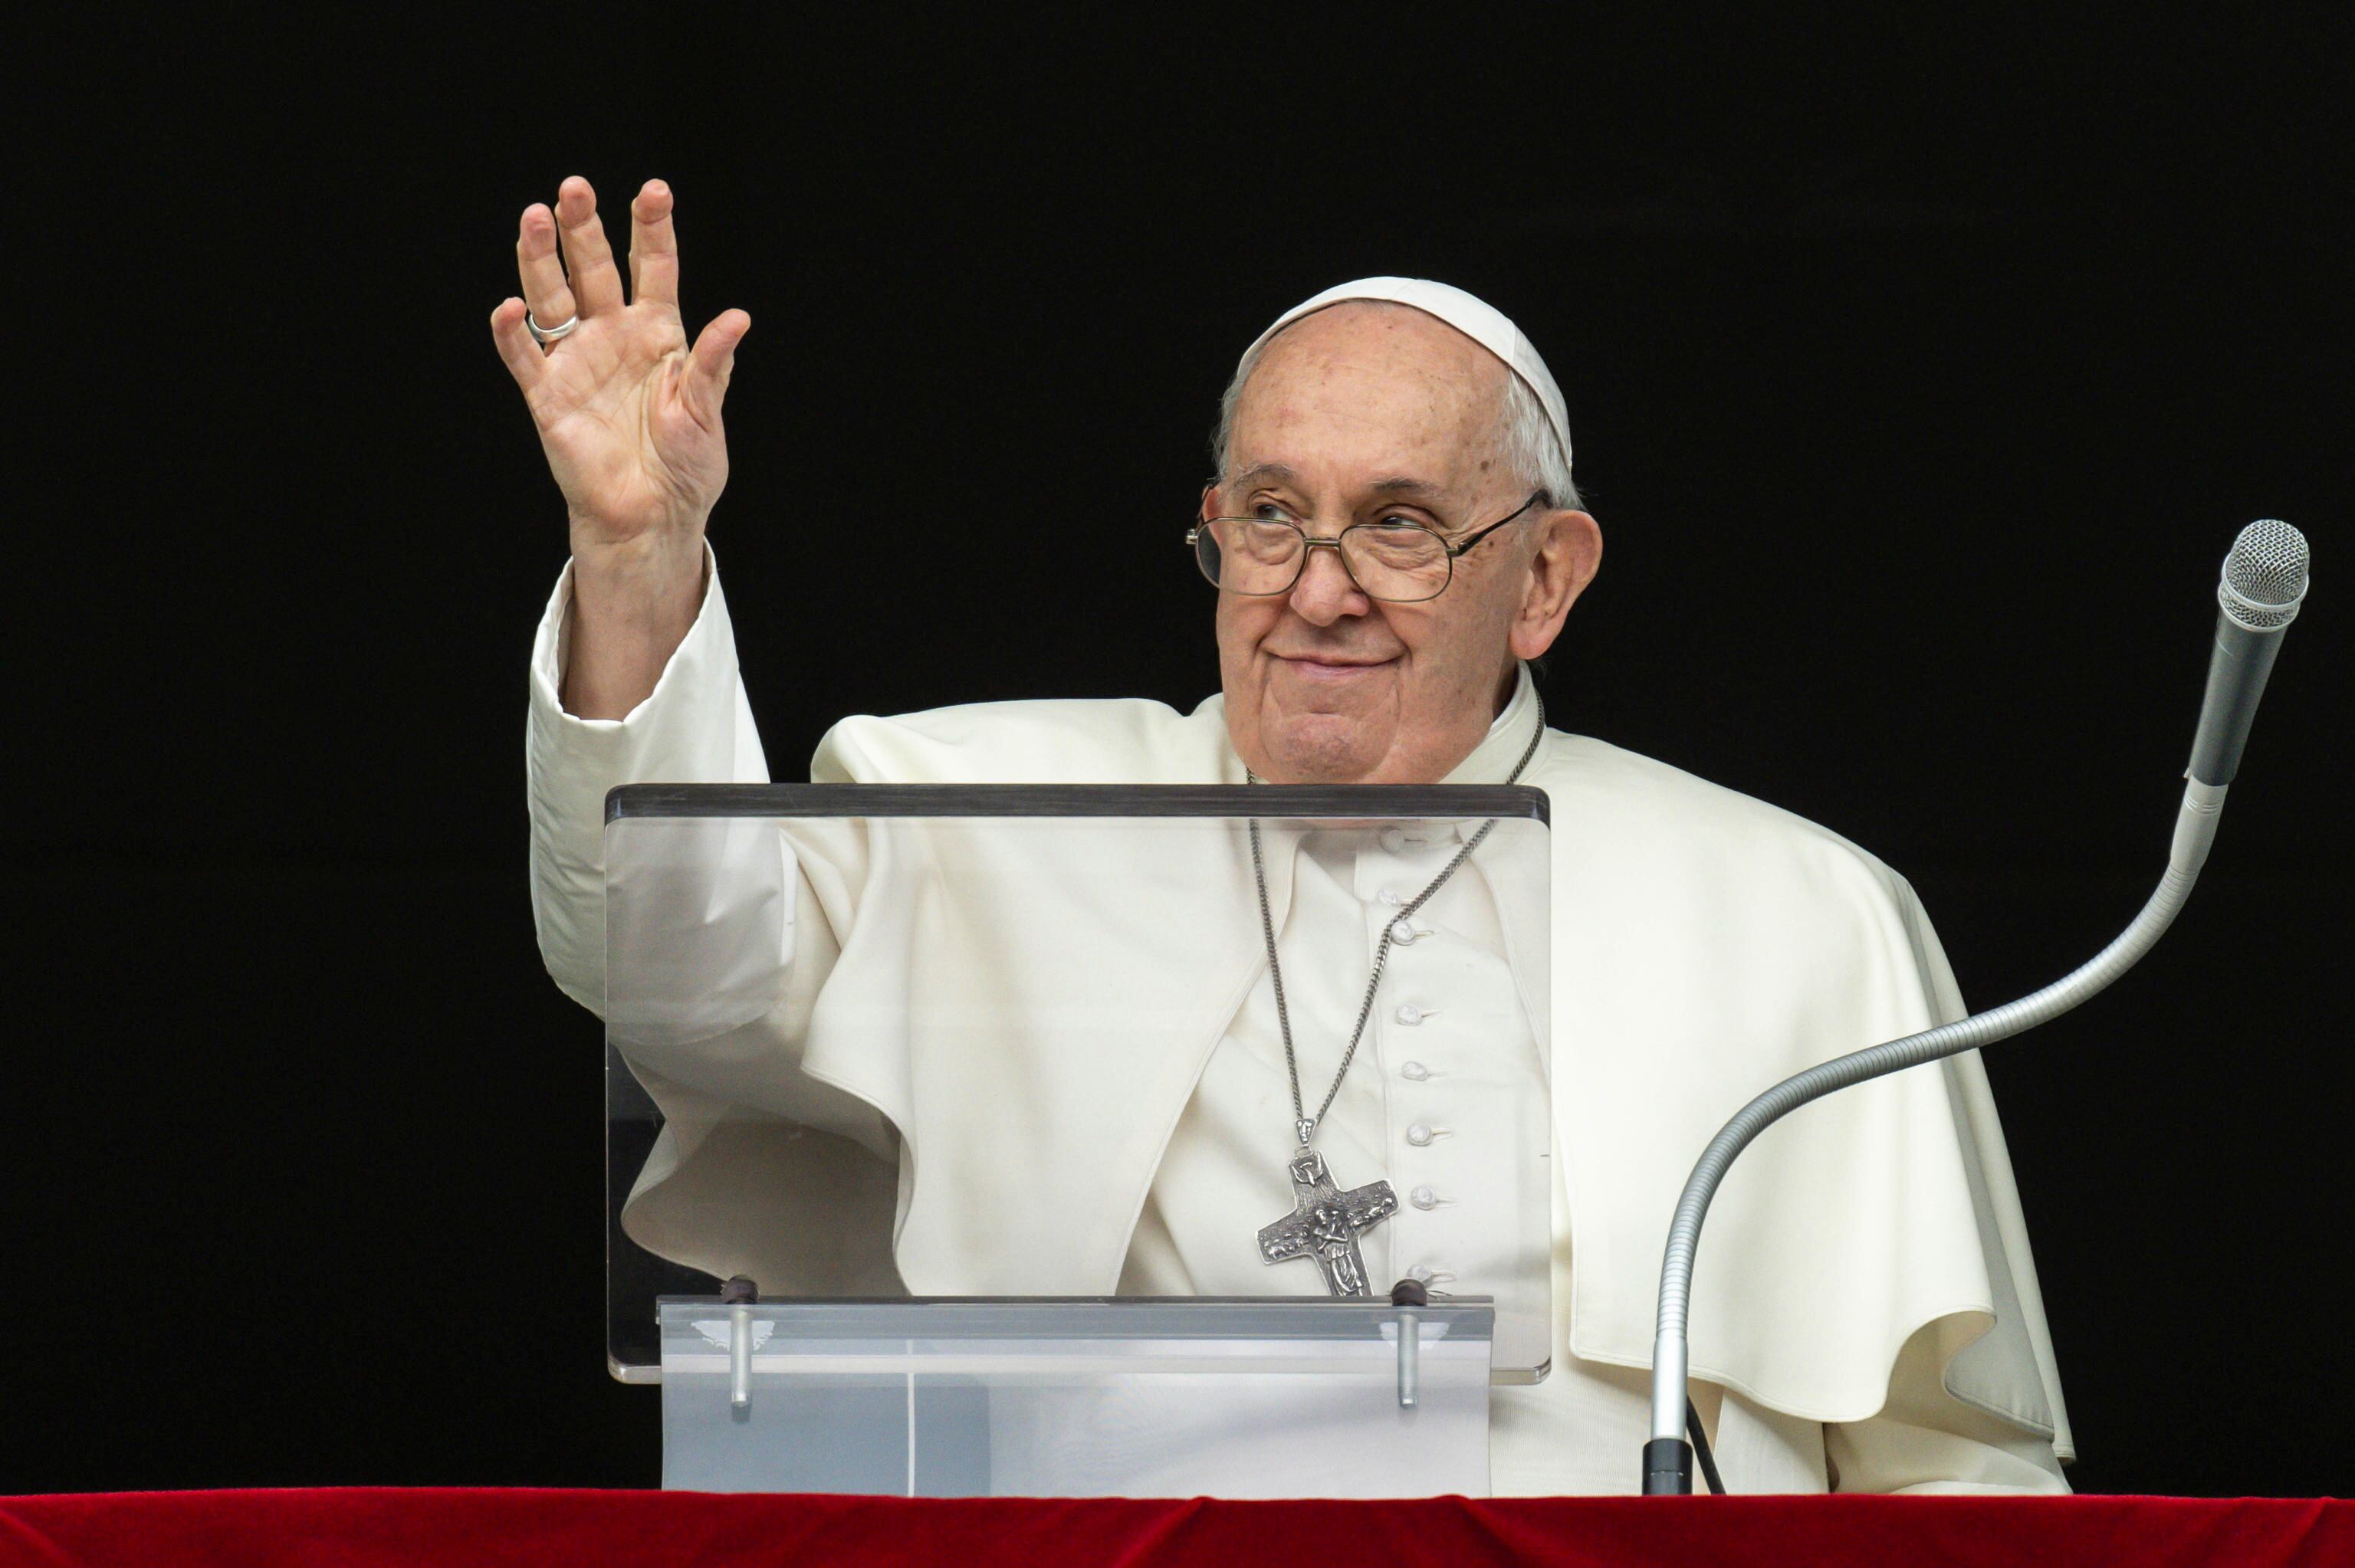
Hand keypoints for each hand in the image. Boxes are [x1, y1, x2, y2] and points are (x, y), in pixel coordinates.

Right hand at [491, 176, 747, 716]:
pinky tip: (509, 308)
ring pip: (553, 298)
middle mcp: (614, 336)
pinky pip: (524, 357)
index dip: (653, 229)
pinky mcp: (547, 395)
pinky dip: (513, 333)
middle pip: (596, 269)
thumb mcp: (707, 412)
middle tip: (575, 188)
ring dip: (542, 260)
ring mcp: (578, 361)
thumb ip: (713, 365)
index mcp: (659, 333)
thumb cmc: (686, 466)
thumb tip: (737, 318)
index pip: (654, 268)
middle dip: (585, 229)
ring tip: (535, 217)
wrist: (652, 517)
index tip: (654, 191)